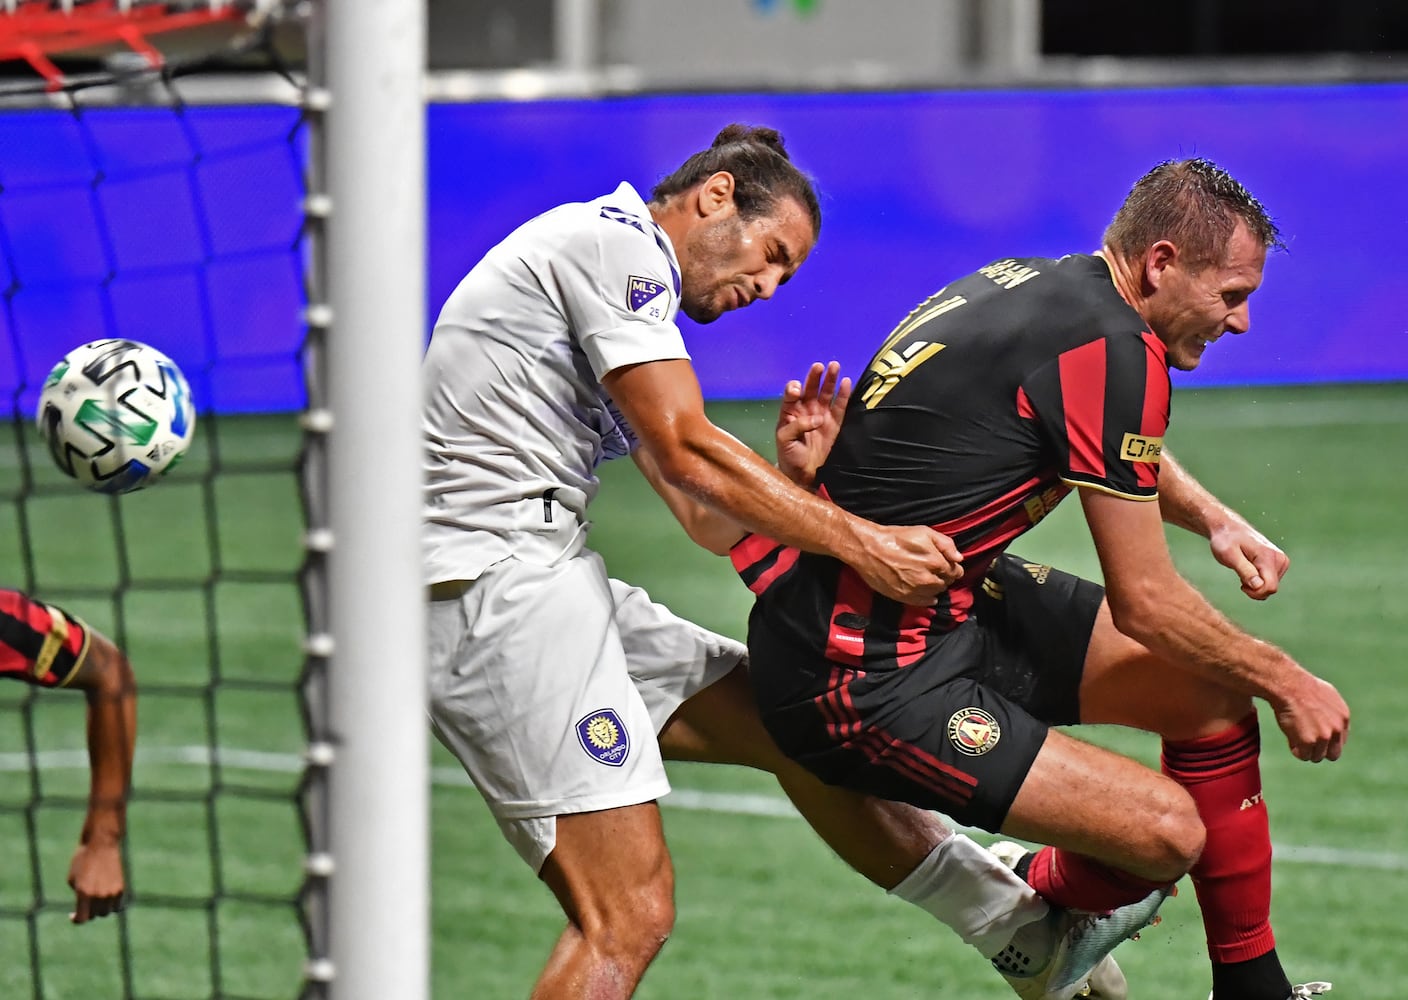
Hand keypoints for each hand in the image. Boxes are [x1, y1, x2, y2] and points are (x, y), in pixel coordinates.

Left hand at [68, 839, 125, 923]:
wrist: (101, 844)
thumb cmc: (82, 860)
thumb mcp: (72, 879)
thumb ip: (79, 895)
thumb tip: (85, 905)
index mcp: (84, 894)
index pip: (82, 918)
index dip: (76, 919)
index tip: (72, 915)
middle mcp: (99, 895)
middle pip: (94, 915)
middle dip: (88, 911)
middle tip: (85, 903)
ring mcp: (112, 892)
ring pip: (106, 912)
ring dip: (100, 909)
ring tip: (95, 900)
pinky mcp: (121, 888)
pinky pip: (117, 905)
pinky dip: (111, 904)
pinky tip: (105, 897)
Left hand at [776, 361, 850, 488]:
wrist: (804, 473)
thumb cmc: (789, 454)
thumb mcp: (784, 439)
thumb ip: (796, 425)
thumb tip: (817, 418)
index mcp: (790, 411)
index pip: (791, 395)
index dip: (793, 390)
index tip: (796, 390)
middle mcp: (806, 409)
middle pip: (810, 389)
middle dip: (814, 377)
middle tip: (818, 366)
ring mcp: (821, 414)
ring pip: (826, 393)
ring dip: (830, 380)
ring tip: (834, 365)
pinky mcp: (834, 422)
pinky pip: (840, 406)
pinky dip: (844, 394)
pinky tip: (846, 382)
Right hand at [854, 523, 963, 605]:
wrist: (869, 549)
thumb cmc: (896, 537)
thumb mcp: (924, 532)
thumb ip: (946, 544)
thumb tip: (959, 558)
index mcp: (936, 562)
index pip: (956, 571)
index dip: (952, 567)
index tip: (946, 564)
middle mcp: (928, 580)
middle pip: (946, 583)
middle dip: (943, 576)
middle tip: (933, 568)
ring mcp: (916, 591)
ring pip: (936, 593)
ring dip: (934, 586)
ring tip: (924, 576)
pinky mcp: (904, 598)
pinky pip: (925, 602)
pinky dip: (927, 597)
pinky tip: (921, 588)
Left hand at [1209, 520, 1288, 599]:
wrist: (1229, 528)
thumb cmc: (1226, 540)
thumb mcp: (1229, 555)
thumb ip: (1244, 570)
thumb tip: (1258, 585)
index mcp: (1268, 556)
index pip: (1270, 587)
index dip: (1255, 592)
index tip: (1241, 585)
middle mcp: (1280, 559)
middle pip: (1271, 588)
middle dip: (1254, 589)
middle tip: (1240, 577)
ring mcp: (1281, 561)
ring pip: (1271, 586)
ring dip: (1256, 585)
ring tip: (1244, 570)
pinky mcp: (1279, 563)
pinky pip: (1271, 582)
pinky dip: (1259, 581)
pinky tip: (1249, 570)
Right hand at [1271, 673, 1349, 762]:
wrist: (1288, 685)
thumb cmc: (1301, 686)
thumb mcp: (1327, 695)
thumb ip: (1332, 712)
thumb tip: (1330, 721)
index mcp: (1343, 718)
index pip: (1339, 741)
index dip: (1325, 740)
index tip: (1314, 735)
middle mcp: (1337, 729)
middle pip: (1332, 754)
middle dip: (1320, 750)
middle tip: (1306, 742)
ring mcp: (1323, 737)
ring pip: (1316, 756)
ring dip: (1306, 750)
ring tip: (1295, 736)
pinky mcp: (1308, 742)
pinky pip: (1303, 755)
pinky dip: (1295, 749)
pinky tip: (1290, 737)